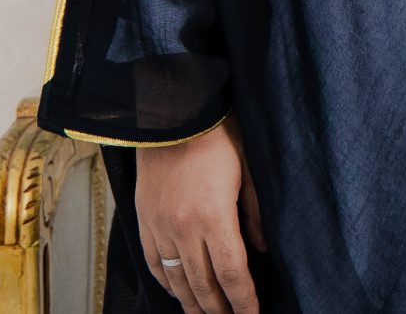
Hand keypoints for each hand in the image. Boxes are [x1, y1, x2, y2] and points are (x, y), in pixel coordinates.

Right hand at [135, 116, 264, 313]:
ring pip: (177, 279)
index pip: (232, 272)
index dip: (243, 299)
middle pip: (203, 284)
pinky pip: (154, 263)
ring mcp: (160, 227)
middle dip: (220, 308)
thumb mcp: (249, 169)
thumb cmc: (216, 134)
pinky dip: (167, 282)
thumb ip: (255, 213)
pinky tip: (177, 290)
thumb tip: (261, 249)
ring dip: (192, 302)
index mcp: (214, 216)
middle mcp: (184, 228)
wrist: (172, 112)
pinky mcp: (144, 220)